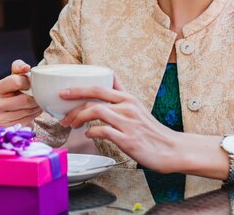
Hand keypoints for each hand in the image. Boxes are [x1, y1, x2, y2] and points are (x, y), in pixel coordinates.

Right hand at [0, 59, 42, 127]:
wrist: (5, 113)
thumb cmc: (11, 92)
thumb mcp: (13, 77)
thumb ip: (19, 67)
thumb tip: (26, 67)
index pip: (16, 81)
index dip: (28, 82)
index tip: (32, 84)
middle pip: (23, 99)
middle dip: (35, 98)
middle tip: (40, 97)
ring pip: (26, 111)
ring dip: (36, 108)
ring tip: (37, 104)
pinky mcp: (3, 129)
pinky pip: (24, 122)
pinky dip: (31, 117)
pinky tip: (32, 113)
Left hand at [58, 76, 180, 171]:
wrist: (171, 150)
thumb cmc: (152, 131)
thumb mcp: (137, 107)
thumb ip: (121, 96)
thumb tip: (108, 84)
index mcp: (128, 97)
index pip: (100, 85)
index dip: (79, 87)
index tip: (64, 91)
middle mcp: (127, 106)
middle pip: (94, 96)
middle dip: (73, 100)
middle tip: (62, 111)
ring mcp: (127, 122)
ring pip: (96, 111)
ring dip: (79, 117)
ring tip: (72, 125)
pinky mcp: (127, 139)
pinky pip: (102, 131)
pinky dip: (91, 132)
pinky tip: (88, 134)